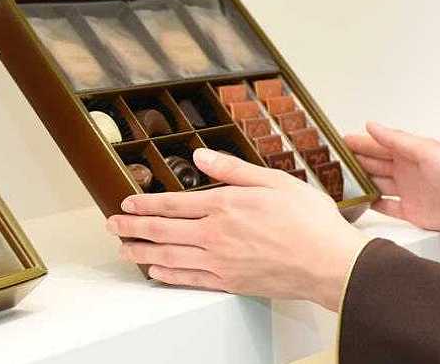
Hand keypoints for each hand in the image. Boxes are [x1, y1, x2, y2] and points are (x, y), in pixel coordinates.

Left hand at [105, 148, 367, 311]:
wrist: (327, 262)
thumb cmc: (309, 220)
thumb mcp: (274, 180)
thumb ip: (233, 169)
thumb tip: (201, 157)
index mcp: (226, 205)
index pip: (174, 204)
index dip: (147, 204)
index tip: (128, 203)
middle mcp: (216, 235)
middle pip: (163, 231)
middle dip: (133, 227)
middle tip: (112, 225)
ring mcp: (220, 261)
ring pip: (169, 257)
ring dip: (142, 252)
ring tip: (124, 248)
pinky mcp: (229, 282)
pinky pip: (189, 279)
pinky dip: (167, 276)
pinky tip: (156, 272)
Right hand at [343, 122, 439, 248]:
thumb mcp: (427, 151)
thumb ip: (397, 140)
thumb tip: (371, 125)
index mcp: (412, 152)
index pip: (379, 144)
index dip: (358, 142)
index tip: (336, 141)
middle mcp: (408, 170)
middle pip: (375, 164)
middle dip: (353, 162)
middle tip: (328, 163)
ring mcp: (409, 191)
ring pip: (377, 184)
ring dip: (359, 182)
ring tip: (335, 183)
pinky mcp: (411, 212)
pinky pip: (386, 207)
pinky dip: (372, 204)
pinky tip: (358, 203)